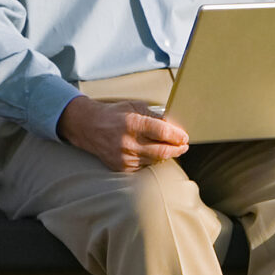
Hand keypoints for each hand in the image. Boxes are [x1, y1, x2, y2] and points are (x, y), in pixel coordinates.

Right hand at [57, 95, 188, 171]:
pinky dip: (151, 159)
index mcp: (133, 123)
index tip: (185, 137)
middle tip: (183, 145)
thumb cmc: (115, 114)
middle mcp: (128, 142)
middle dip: (177, 149)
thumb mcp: (135, 107)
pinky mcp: (121, 167)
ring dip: (165, 154)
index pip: (163, 133)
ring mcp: (124, 157)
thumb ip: (155, 116)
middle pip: (162, 151)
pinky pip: (143, 165)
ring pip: (154, 160)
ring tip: (170, 147)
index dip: (177, 136)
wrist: (89, 127)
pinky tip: (151, 152)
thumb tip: (175, 126)